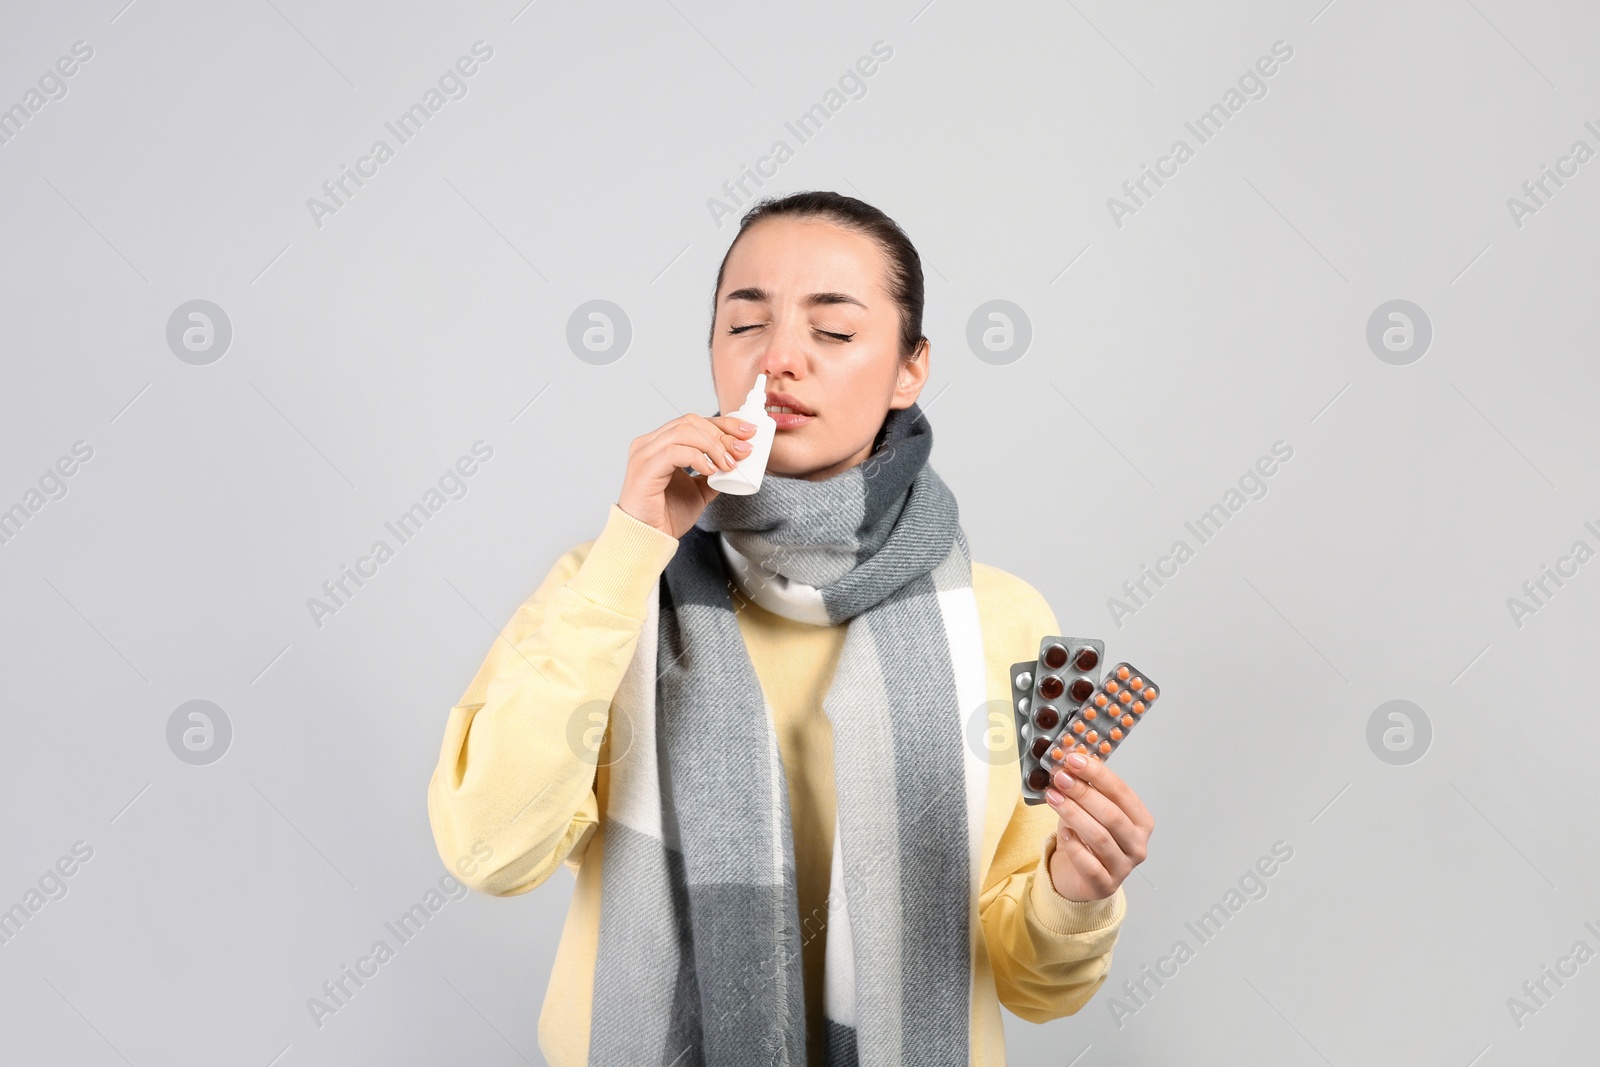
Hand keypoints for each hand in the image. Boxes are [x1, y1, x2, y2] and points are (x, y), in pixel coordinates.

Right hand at [617, 413, 758, 538]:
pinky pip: (674, 451)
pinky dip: (697, 457)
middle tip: (742, 451)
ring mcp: (644, 454)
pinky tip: (710, 471)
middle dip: (722, 434)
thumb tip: (736, 462)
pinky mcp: (644, 469)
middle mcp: (649, 444)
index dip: (723, 424)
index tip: (748, 432)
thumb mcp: (699, 491)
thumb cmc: (666, 517)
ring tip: (728, 464)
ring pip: (684, 431)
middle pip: (691, 422)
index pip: (694, 422)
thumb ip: (713, 474)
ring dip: (713, 446)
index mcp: (660, 444)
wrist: (650, 540)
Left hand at [1043, 751, 1152, 901]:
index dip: (1097, 774)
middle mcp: (1138, 845)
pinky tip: (1063, 833)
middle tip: (1060, 778)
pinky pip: (1090, 865)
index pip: (1122, 792)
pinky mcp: (1105, 886)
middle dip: (1083, 792)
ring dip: (1074, 814)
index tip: (1073, 759)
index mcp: (1141, 821)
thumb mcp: (1088, 809)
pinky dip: (1075, 847)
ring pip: (1100, 838)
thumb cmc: (1086, 837)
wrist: (1077, 875)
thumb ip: (1085, 786)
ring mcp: (1124, 867)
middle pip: (1111, 815)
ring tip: (1053, 797)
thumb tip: (1069, 757)